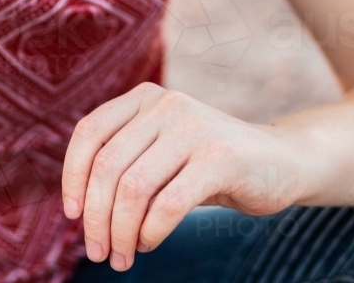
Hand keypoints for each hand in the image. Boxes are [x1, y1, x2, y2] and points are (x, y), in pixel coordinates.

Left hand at [62, 83, 306, 271]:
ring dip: (120, 232)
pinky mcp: (220, 157)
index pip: (90, 131)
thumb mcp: (163, 153)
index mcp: (145, 97)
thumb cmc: (210, 164)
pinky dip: (150, 232)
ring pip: (133, 188)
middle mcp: (166, 104)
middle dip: (96, 217)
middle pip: (108, 165)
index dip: (73, 176)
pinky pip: (168, 204)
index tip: (73, 215)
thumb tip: (83, 209)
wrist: (281, 161)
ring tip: (122, 257)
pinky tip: (148, 243)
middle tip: (99, 252)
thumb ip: (127, 164)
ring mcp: (193, 127)